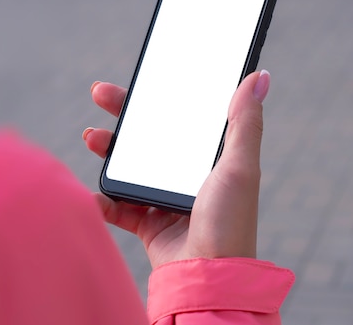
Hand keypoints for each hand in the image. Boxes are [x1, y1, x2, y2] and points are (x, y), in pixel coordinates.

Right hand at [83, 71, 269, 268]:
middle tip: (101, 93)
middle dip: (124, 116)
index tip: (141, 79)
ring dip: (108, 150)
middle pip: (149, 138)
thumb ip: (245, 122)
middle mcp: (186, 176)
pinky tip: (92, 193)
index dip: (159, 98)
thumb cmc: (231, 221)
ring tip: (92, 137)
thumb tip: (259, 76)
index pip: (180, 118)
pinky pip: (118, 208)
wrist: (208, 276)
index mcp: (209, 159)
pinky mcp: (148, 223)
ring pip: (129, 167)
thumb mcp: (241, 167)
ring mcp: (165, 199)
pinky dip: (102, 201)